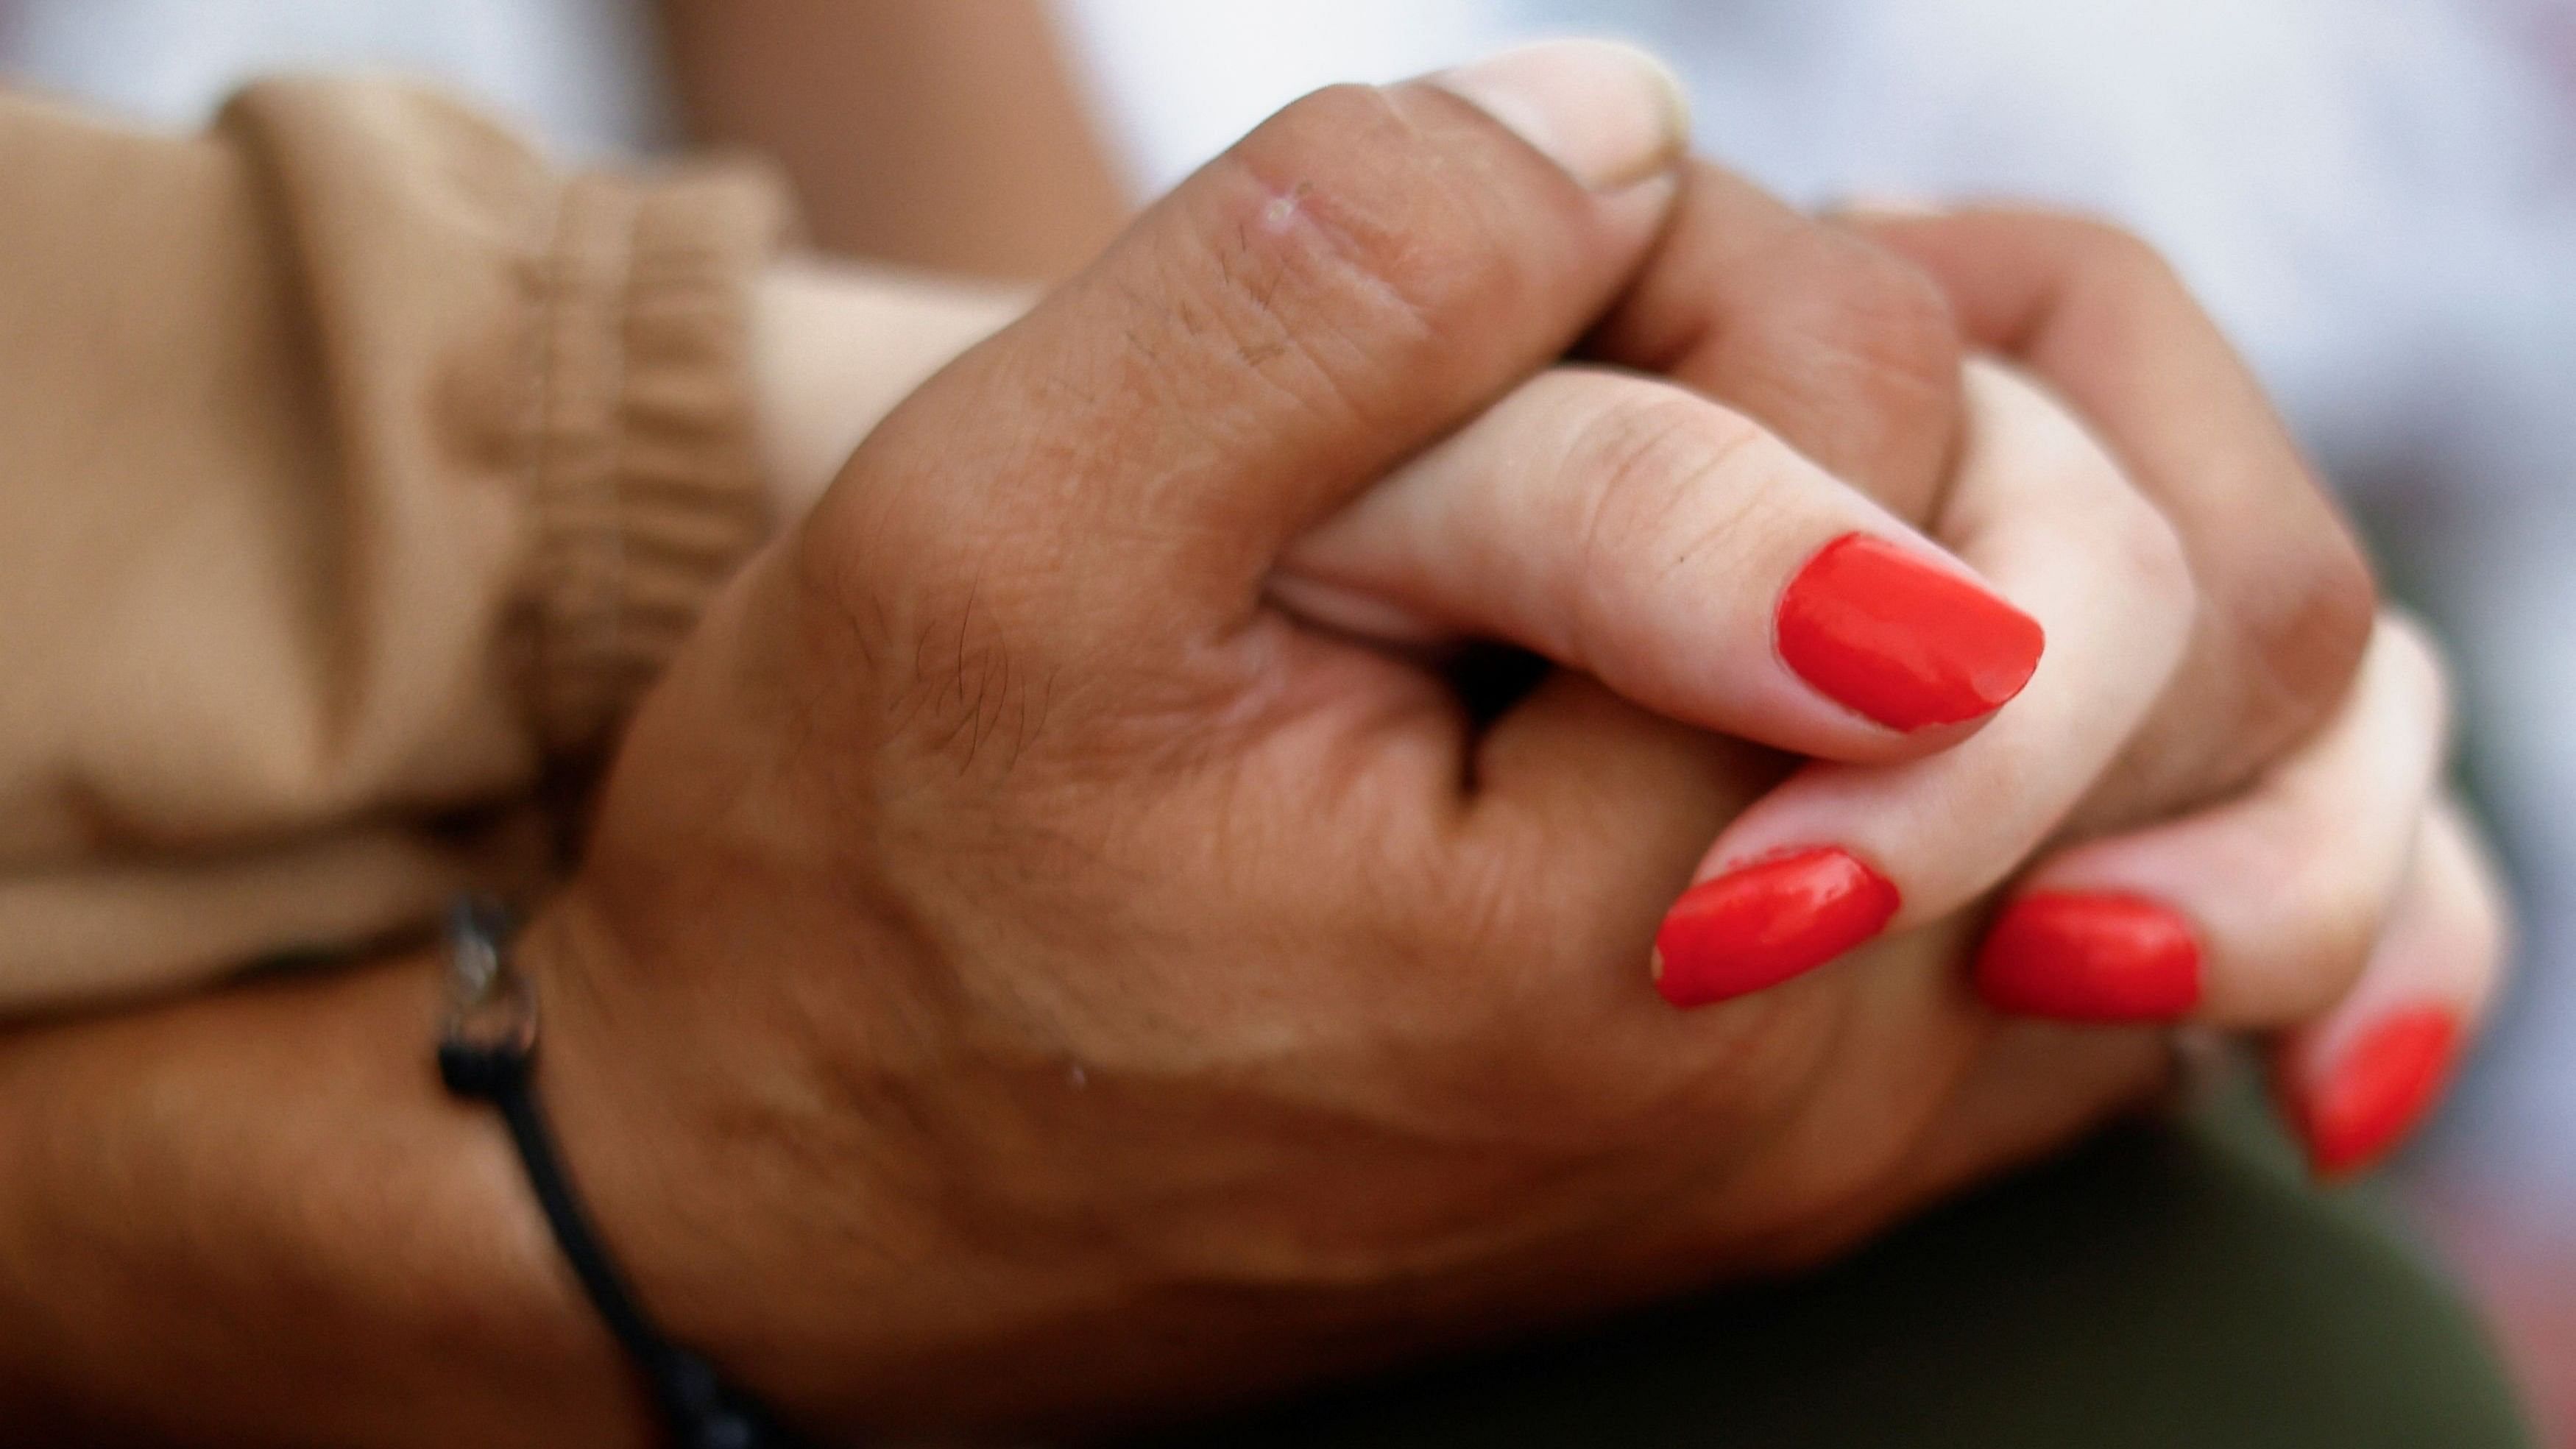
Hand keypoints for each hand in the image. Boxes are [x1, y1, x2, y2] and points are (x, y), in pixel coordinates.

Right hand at [523, 44, 2179, 1436]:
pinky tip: (1830, 632)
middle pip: (2107, 572)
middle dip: (1848, 387)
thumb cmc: (860, 886)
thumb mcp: (1012, 527)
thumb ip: (1342, 290)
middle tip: (1570, 398)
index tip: (1425, 351)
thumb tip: (1635, 140)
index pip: (1879, 404)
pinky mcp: (1814, 1151)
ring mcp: (1841, 1145)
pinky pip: (2110, 891)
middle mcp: (1811, 1085)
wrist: (798, 1217)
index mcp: (1627, 944)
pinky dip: (2032, 707)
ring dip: (1966, 521)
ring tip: (1687, 495)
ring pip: (2180, 735)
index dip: (1664, 257)